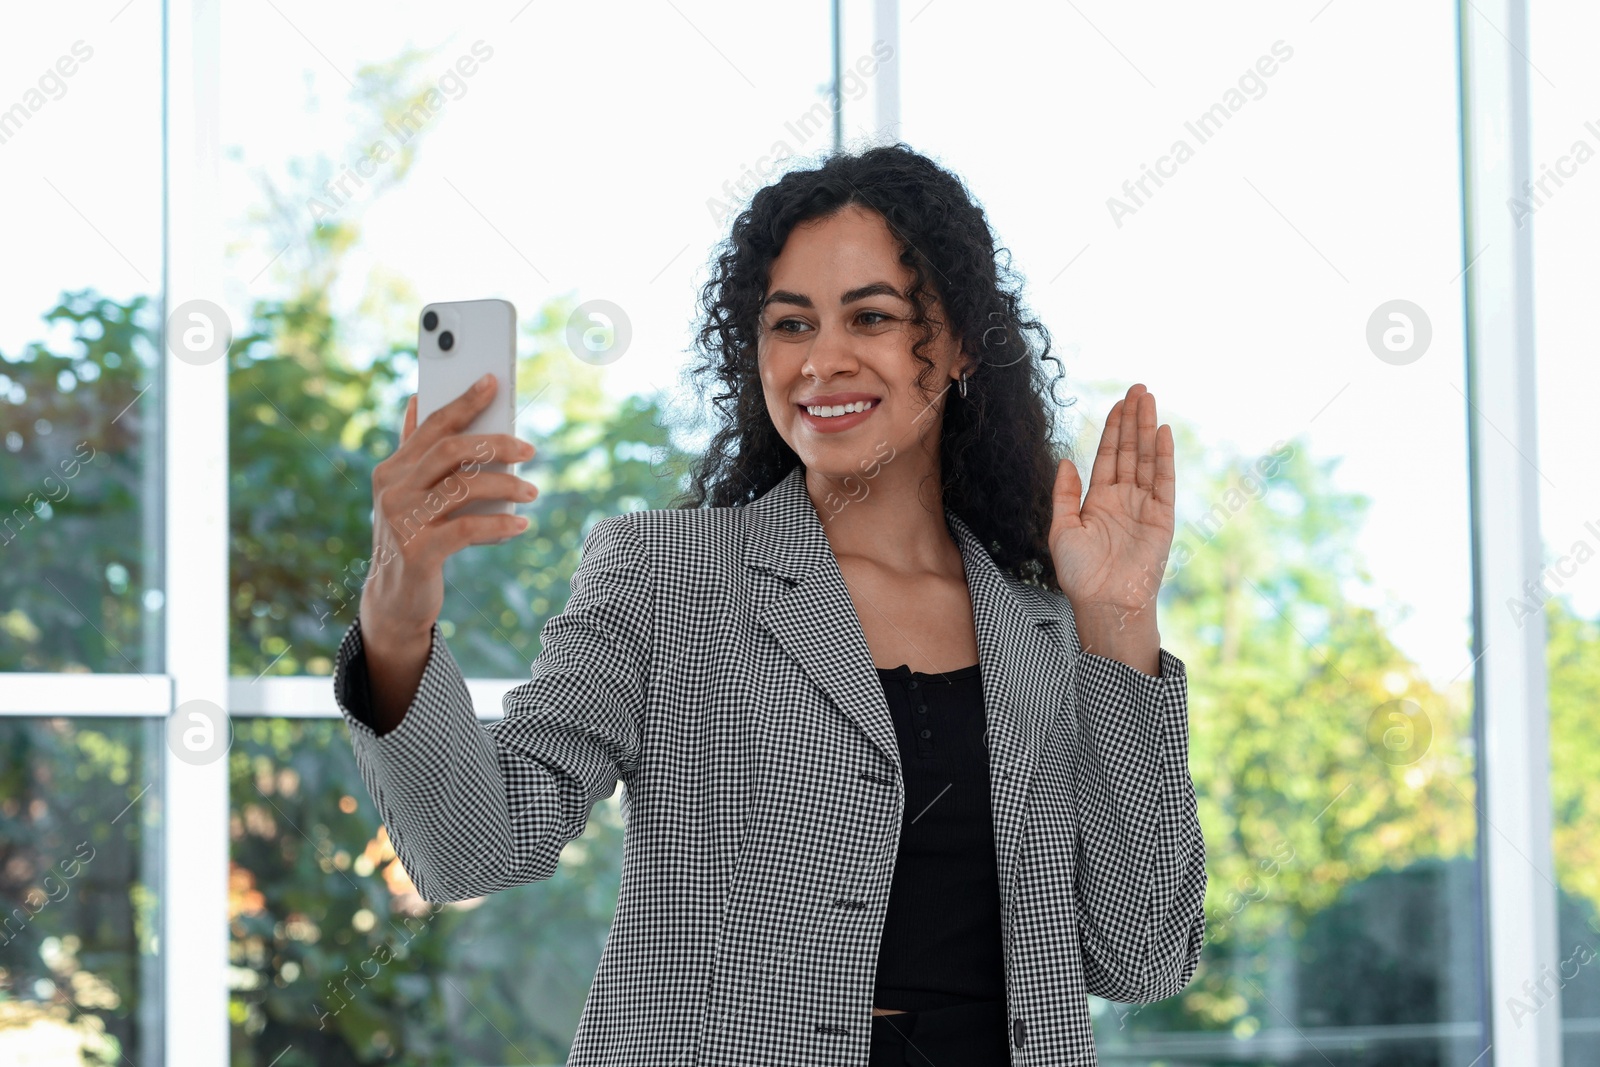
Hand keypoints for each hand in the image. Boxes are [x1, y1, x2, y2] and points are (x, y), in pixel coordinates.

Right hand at [360, 375, 538, 652]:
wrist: (394, 597)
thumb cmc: (411, 537)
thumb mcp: (407, 492)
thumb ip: (414, 450)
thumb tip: (417, 400)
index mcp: (392, 469)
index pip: (432, 425)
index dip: (464, 401)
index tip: (493, 382)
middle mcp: (393, 489)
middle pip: (451, 450)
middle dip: (495, 444)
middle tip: (530, 450)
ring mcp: (402, 520)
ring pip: (463, 487)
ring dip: (506, 485)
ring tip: (532, 491)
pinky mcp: (418, 552)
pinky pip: (468, 528)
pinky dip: (500, 524)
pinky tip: (520, 524)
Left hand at [1049, 383, 1174, 632]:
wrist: (1105, 602)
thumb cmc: (1080, 574)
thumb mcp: (1061, 530)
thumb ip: (1065, 495)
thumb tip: (1066, 461)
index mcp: (1099, 500)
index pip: (1108, 456)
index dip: (1113, 429)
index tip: (1118, 403)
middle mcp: (1124, 499)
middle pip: (1129, 450)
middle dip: (1133, 419)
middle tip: (1138, 388)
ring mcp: (1144, 506)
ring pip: (1146, 459)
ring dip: (1147, 429)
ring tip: (1149, 399)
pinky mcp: (1162, 517)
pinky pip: (1163, 481)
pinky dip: (1163, 457)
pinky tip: (1162, 433)